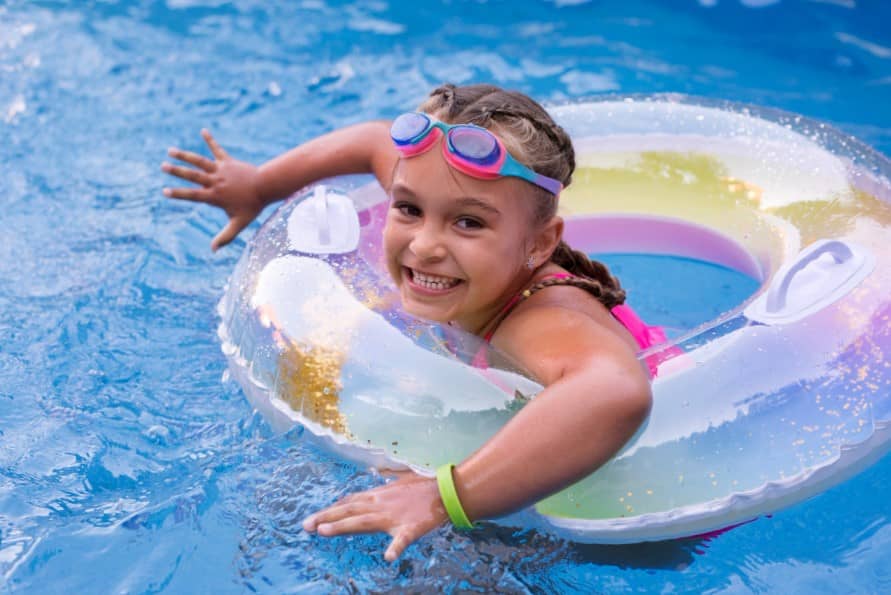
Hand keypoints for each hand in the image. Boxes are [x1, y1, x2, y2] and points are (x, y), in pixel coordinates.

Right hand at [162, 129, 263, 250]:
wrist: (265, 187)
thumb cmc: (252, 207)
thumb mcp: (239, 224)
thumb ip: (225, 237)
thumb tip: (213, 250)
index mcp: (214, 196)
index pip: (193, 195)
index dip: (178, 194)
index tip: (164, 192)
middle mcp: (215, 181)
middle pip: (193, 175)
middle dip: (177, 171)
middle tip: (163, 166)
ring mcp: (221, 169)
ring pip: (200, 161)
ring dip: (185, 156)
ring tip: (171, 150)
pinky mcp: (228, 161)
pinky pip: (217, 149)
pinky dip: (210, 140)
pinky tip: (203, 131)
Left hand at [302, 471, 448, 561]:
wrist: (447, 490)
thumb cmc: (424, 485)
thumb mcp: (401, 479)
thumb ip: (386, 478)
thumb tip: (376, 473)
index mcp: (378, 495)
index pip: (349, 502)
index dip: (330, 510)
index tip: (314, 518)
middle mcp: (381, 504)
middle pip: (349, 511)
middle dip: (326, 517)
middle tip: (305, 526)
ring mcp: (394, 517)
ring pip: (364, 522)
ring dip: (343, 526)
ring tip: (324, 531)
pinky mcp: (410, 528)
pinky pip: (402, 540)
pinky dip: (395, 548)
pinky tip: (388, 557)